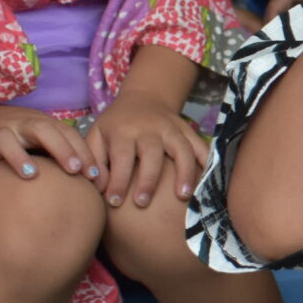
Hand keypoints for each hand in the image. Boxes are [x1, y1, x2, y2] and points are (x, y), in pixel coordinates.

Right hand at [0, 105, 88, 188]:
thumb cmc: (19, 137)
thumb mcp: (42, 139)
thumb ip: (64, 154)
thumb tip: (97, 182)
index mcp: (39, 123)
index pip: (66, 133)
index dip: (82, 152)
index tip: (95, 175)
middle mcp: (18, 125)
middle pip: (41, 128)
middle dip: (60, 148)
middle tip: (74, 169)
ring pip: (5, 140)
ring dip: (18, 156)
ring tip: (31, 174)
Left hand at [83, 93, 206, 208]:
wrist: (143, 98)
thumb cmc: (116, 125)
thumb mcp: (96, 135)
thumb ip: (93, 160)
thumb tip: (99, 187)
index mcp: (123, 130)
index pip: (121, 156)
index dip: (118, 180)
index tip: (114, 202)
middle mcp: (149, 128)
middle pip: (151, 154)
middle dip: (148, 180)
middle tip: (142, 203)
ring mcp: (172, 128)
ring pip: (182, 149)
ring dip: (184, 173)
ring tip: (183, 197)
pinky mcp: (188, 131)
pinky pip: (201, 146)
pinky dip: (207, 162)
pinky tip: (208, 182)